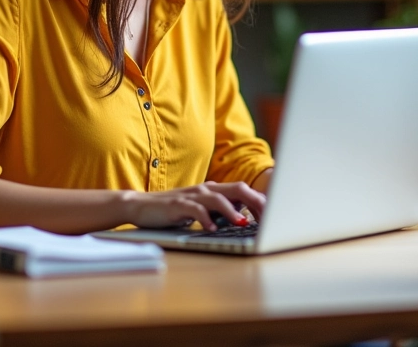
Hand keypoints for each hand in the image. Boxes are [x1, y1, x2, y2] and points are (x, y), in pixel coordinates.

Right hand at [122, 181, 265, 231]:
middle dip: (255, 201)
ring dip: (232, 210)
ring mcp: (192, 195)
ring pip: (218, 198)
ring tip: (242, 222)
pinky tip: (211, 228)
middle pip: (237, 189)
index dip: (261, 200)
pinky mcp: (177, 205)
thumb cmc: (175, 210)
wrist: (141, 205)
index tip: (276, 214)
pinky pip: (194, 210)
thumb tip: (246, 216)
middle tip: (269, 215)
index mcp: (214, 190)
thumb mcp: (202, 210)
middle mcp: (206, 189)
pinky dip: (205, 218)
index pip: (243, 191)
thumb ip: (221, 210)